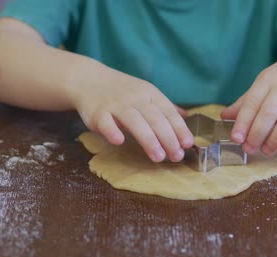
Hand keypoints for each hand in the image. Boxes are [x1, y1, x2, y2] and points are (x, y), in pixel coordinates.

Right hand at [70, 63, 192, 161]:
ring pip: (134, 121)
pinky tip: (120, 141)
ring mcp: (115, 105)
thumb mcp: (145, 93)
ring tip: (159, 157)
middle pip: (154, 118)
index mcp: (149, 93)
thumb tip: (186, 117)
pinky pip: (106, 123)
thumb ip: (164, 107)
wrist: (88, 79)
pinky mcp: (98, 113)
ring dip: (148, 140)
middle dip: (168, 138)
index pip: (168, 111)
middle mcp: (134, 98)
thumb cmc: (121, 91)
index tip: (188, 144)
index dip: (179, 128)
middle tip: (176, 156)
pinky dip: (112, 131)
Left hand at [221, 48, 276, 155]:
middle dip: (257, 133)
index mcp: (267, 80)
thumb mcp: (262, 85)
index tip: (236, 138)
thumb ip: (245, 102)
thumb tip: (224, 117)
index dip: (243, 122)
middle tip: (249, 149)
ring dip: (275, 139)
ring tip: (266, 151)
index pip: (252, 102)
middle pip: (269, 112)